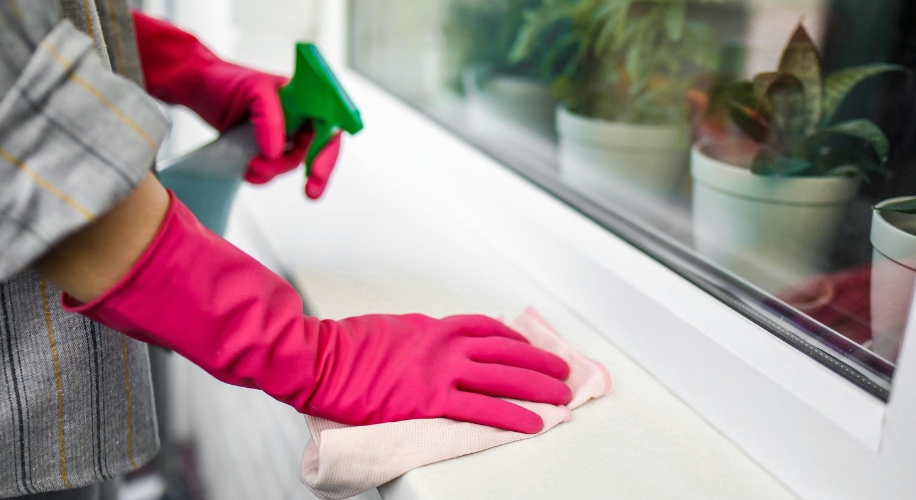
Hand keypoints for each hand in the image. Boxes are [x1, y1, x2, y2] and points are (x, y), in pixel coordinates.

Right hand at [63, 192, 570, 432]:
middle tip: (564, 371)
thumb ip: (419, 336)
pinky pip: (481, 407)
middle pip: (506, 350)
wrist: (316, 358)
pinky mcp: (429, 398)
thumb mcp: (390, 330)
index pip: (487, 328)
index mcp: (433, 326)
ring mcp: (438, 370)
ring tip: (562, 396)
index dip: (516, 339)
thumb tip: (435, 342)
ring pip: (502, 376)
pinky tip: (533, 422)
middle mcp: (443, 343)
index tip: (532, 345)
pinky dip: (511, 415)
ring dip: (537, 386)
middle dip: (539, 361)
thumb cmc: (344, 347)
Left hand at [133, 11, 340, 196]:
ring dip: (275, 172)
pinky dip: (264, 175)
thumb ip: (270, 119)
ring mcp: (282, 132)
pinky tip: (248, 172)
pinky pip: (274, 167)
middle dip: (315, 172)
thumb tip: (277, 151)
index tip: (317, 169)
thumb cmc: (224, 79)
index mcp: (303, 96)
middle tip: (310, 191)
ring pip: (292, 161)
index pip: (329, 123)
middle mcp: (297, 114)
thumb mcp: (252, 91)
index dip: (328, 148)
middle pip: (317, 148)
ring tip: (252, 168)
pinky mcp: (266, 146)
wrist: (196, 88)